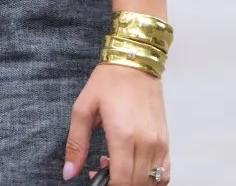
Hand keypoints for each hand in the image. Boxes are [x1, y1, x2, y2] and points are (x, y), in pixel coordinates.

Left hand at [63, 62, 169, 183]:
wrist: (135, 62)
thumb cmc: (109, 81)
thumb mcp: (83, 108)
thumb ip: (76, 144)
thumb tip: (69, 171)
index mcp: (123, 135)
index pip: (121, 181)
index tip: (96, 180)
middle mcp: (145, 142)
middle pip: (135, 184)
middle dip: (118, 184)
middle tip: (102, 172)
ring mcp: (158, 142)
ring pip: (151, 182)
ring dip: (133, 182)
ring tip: (117, 168)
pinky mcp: (166, 140)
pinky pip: (164, 173)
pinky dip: (150, 180)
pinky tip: (135, 169)